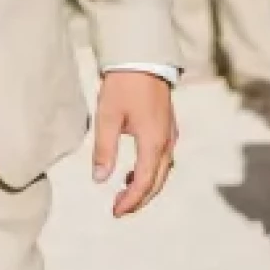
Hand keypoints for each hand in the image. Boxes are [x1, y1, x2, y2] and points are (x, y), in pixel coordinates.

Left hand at [93, 70, 177, 217]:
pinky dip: (151, 170)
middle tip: (119, 209)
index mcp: (153, 143)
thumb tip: (99, 179)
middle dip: (139, 199)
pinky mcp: (168, 126)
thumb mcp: (107, 117)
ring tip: (125, 192)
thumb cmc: (123, 85)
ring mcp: (170, 134)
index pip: (143, 183)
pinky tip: (134, 169)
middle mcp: (166, 142)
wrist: (142, 57)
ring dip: (146, 185)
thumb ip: (104, 150)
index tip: (115, 212)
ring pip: (162, 171)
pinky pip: (163, 158)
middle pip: (157, 181)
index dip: (130, 201)